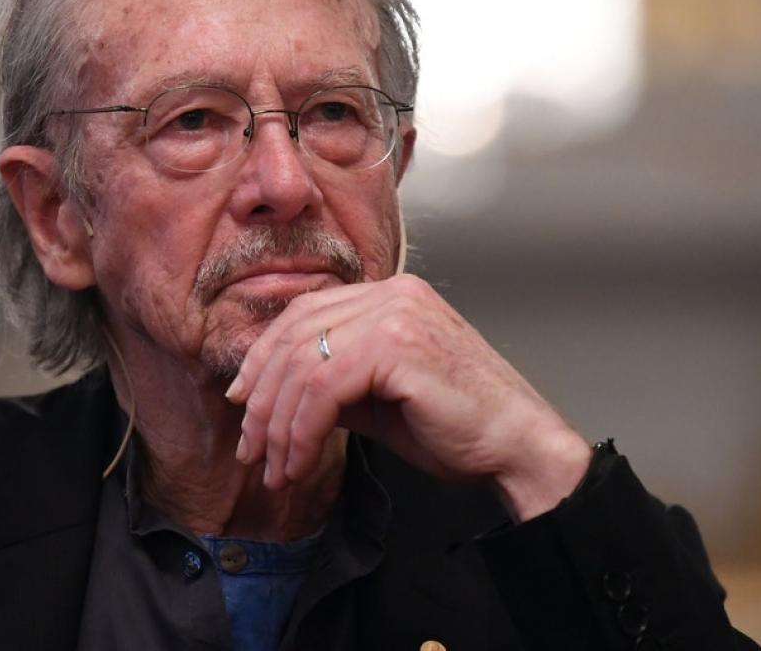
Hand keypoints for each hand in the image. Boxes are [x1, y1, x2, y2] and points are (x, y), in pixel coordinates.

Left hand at [224, 274, 591, 520]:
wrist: (518, 447)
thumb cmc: (458, 427)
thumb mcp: (379, 400)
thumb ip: (333, 386)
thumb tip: (275, 399)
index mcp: (391, 295)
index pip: (304, 313)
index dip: (263, 357)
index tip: (242, 402)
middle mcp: (392, 294)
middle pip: (295, 336)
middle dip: (262, 398)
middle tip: (251, 448)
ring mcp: (396, 314)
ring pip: (303, 365)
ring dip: (279, 426)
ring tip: (276, 467)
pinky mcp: (396, 346)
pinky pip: (323, 390)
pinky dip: (301, 432)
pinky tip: (299, 462)